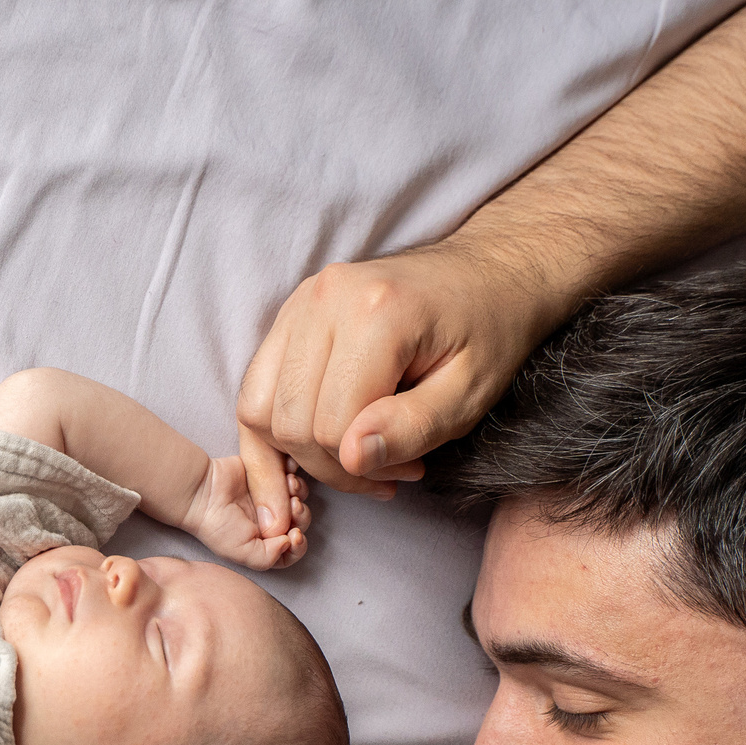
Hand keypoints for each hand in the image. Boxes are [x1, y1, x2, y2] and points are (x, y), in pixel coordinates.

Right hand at [178, 444, 310, 568]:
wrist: (203, 491)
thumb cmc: (217, 525)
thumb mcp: (242, 553)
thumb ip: (270, 557)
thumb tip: (289, 540)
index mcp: (263, 545)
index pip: (291, 551)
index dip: (298, 545)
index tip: (293, 534)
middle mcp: (268, 524)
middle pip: (299, 524)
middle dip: (300, 517)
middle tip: (292, 506)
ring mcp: (269, 501)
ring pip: (299, 500)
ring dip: (299, 494)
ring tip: (288, 486)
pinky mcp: (269, 478)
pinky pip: (291, 478)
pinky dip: (296, 476)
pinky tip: (289, 474)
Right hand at [235, 239, 560, 517]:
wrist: (487, 273)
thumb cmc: (488, 333)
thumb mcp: (471, 392)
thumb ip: (412, 427)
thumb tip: (350, 458)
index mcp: (376, 313)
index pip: (331, 426)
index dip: (362, 469)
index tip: (408, 471)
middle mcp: (325, 299)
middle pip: (289, 421)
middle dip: (332, 465)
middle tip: (387, 471)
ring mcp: (301, 301)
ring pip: (260, 408)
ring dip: (299, 451)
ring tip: (354, 457)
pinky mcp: (291, 313)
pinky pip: (256, 387)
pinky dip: (277, 427)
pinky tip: (317, 444)